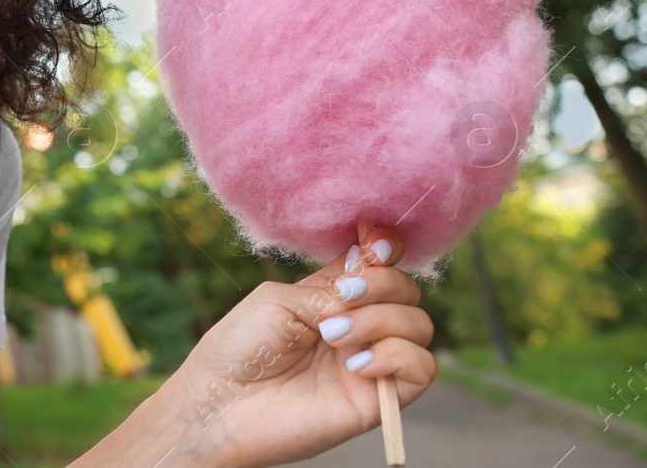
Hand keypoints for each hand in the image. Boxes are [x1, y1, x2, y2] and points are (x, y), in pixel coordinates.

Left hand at [155, 224, 436, 467]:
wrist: (223, 404)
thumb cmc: (240, 347)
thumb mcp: (282, 299)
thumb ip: (331, 286)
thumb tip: (373, 262)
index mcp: (332, 295)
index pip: (382, 262)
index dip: (386, 246)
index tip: (374, 243)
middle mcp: (359, 325)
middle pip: (407, 290)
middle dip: (382, 283)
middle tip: (341, 299)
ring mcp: (371, 361)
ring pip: (419, 325)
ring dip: (381, 320)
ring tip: (332, 335)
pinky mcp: (378, 399)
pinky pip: (423, 370)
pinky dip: (398, 356)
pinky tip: (356, 365)